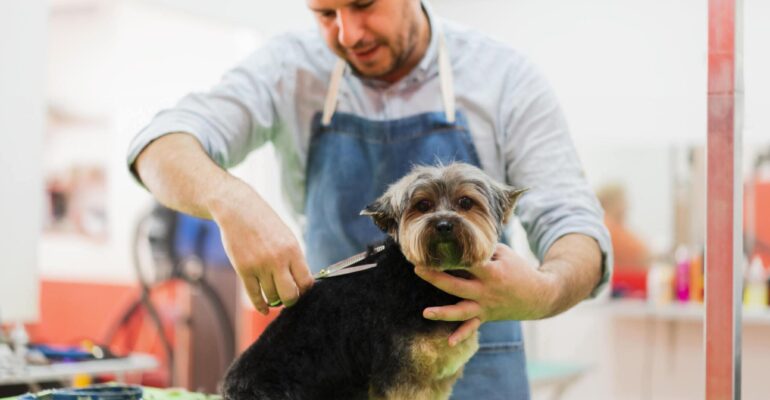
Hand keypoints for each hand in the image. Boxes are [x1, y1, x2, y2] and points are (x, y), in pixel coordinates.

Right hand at [208, 184, 313, 314]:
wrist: (238, 210)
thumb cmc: (265, 224)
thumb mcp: (286, 237)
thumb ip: (294, 258)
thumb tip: (302, 284)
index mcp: (293, 250)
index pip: (306, 282)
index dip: (304, 290)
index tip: (300, 290)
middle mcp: (277, 259)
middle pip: (290, 295)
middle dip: (290, 300)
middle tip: (288, 298)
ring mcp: (259, 266)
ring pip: (272, 297)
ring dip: (274, 300)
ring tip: (274, 295)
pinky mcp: (243, 270)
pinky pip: (254, 296)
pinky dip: (261, 306)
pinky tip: (264, 308)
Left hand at [414, 243, 556, 345]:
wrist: (539, 295)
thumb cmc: (519, 269)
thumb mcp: (504, 253)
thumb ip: (482, 250)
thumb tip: (459, 242)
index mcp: (493, 272)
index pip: (468, 262)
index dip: (451, 255)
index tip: (433, 249)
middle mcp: (487, 291)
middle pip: (457, 285)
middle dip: (435, 278)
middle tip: (417, 269)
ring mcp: (486, 306)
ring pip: (461, 311)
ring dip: (443, 312)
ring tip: (425, 313)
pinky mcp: (485, 316)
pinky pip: (472, 328)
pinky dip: (461, 335)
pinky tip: (449, 342)